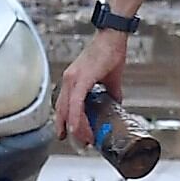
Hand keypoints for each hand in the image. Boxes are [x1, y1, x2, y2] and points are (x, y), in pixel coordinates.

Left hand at [56, 30, 128, 146]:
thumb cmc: (110, 53)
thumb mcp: (110, 79)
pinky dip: (75, 117)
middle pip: (62, 111)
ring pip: (68, 110)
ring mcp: (72, 79)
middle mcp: (68, 79)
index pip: (64, 105)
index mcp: (72, 80)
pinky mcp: (81, 79)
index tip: (72, 134)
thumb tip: (117, 106)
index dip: (66, 121)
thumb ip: (112, 94)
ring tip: (85, 139)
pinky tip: (76, 128)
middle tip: (79, 142)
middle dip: (69, 130)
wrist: (113, 37)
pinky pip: (75, 103)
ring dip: (75, 127)